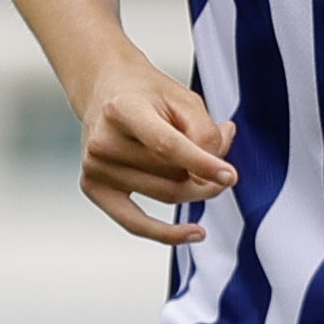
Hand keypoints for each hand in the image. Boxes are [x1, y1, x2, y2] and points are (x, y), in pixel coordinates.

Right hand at [72, 53, 233, 244]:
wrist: (105, 90)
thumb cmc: (145, 94)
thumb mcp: (183, 98)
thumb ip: (204, 132)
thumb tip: (216, 174)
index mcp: (122, 110)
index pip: (167, 146)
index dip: (202, 163)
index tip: (230, 176)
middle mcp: (102, 141)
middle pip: (170, 174)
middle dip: (205, 174)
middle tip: (221, 166)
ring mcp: (94, 167)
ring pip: (165, 195)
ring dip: (193, 189)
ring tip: (200, 168)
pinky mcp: (93, 188)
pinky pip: (135, 223)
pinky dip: (167, 233)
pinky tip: (193, 233)